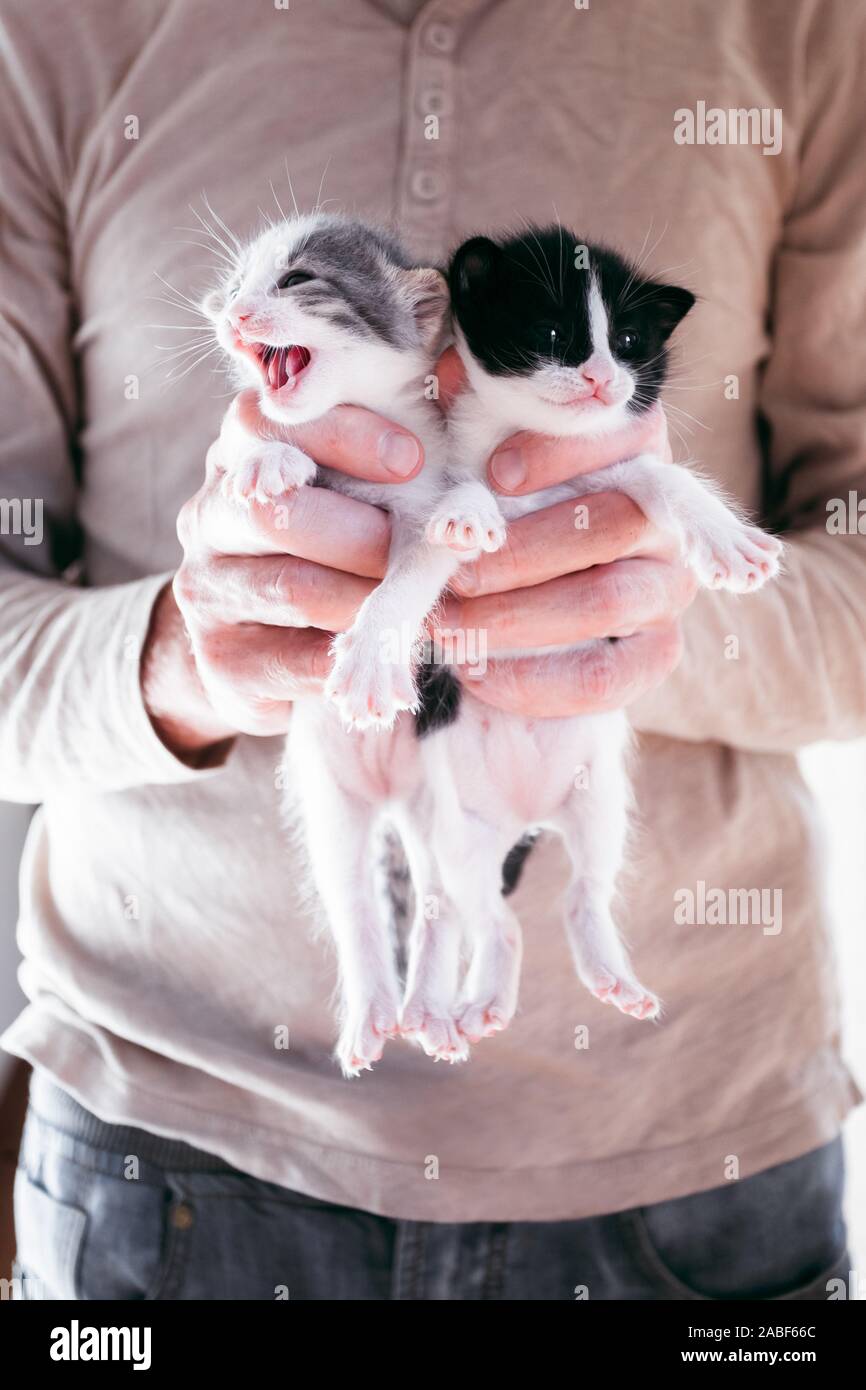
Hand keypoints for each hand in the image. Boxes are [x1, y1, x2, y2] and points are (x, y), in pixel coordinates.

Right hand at [142, 389, 421, 756]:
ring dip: (367, 600)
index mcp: (239, 455)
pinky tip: (380, 652)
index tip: (412, 460)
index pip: (265, 423)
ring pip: (297, 590)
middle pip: (277, 514)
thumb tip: (459, 478)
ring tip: (412, 608)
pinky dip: (353, 657)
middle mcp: (207, 516)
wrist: (258, 646)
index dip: (341, 436)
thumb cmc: (332, 547)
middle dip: (364, 536)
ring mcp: (205, 589)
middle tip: (416, 554)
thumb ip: (393, 465)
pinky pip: (297, 658)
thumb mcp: (355, 491)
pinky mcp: (219, 658)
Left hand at [433, 355, 696, 715]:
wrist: (508, 597)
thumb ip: (470, 408)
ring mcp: (668, 586)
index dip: (562, 452)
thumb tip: (446, 374)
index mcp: (632, 449)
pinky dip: (535, 682)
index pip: (629, 434)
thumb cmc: (491, 501)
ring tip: (450, 625)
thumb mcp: (474, 447)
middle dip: (523, 551)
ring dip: (518, 617)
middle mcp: (665, 516)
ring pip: (610, 601)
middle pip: (618, 524)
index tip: (493, 472)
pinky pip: (607, 676)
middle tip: (454, 571)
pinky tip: (477, 674)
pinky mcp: (655, 652)